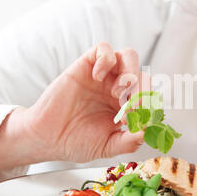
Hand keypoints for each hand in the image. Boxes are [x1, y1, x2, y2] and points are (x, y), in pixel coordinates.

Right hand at [23, 41, 146, 161]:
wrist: (47, 137)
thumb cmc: (75, 141)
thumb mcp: (107, 147)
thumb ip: (128, 142)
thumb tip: (146, 132)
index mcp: (126, 105)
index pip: (149, 95)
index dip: (149, 104)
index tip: (138, 119)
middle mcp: (117, 87)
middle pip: (142, 74)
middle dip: (141, 90)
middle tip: (130, 108)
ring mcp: (103, 76)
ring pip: (128, 56)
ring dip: (129, 72)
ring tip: (117, 93)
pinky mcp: (86, 65)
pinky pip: (103, 49)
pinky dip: (106, 59)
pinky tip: (97, 77)